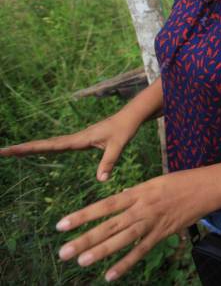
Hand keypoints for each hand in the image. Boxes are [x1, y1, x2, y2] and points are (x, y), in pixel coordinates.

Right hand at [0, 111, 140, 181]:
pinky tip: (39, 151)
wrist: (130, 117)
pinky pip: (59, 145)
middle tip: (2, 152)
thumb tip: (101, 180)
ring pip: (50, 144)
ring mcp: (77, 139)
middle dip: (23, 148)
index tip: (10, 149)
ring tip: (12, 151)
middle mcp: (74, 138)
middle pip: (44, 144)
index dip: (30, 148)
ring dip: (32, 147)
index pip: (50, 145)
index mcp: (79, 139)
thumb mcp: (118, 145)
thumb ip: (109, 161)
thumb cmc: (125, 129)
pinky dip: (46, 147)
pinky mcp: (82, 141)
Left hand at [55, 170, 214, 281]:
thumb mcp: (156, 182)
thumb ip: (136, 193)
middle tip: (63, 252)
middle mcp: (142, 207)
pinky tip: (111, 274)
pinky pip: (142, 250)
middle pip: (109, 225)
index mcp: (138, 191)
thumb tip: (120, 199)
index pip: (104, 205)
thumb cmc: (184, 181)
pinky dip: (127, 263)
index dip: (82, 215)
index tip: (61, 225)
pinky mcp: (165, 232)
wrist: (210, 186)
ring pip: (123, 238)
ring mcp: (153, 221)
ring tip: (81, 261)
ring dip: (102, 251)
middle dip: (85, 238)